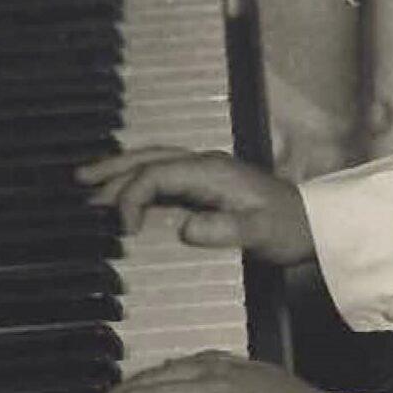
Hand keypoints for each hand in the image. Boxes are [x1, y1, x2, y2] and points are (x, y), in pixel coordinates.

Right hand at [76, 148, 315, 266]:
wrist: (313, 225)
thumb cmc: (287, 229)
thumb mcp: (260, 234)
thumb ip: (224, 231)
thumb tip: (185, 229)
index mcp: (210, 171)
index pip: (157, 174)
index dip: (133, 198)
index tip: (125, 231)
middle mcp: (203, 165)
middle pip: (149, 158)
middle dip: (113, 169)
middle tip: (80, 183)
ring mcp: (205, 173)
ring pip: (154, 162)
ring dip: (122, 169)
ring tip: (89, 182)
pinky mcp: (207, 185)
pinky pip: (164, 175)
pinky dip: (139, 179)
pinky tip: (125, 192)